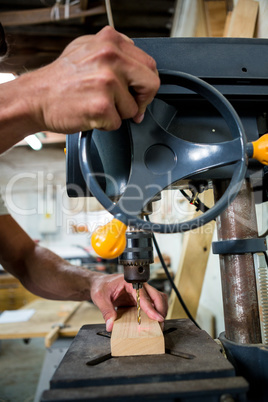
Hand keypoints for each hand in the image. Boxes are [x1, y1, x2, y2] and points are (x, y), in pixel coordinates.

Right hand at [26, 26, 159, 133]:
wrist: (36, 97)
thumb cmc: (60, 79)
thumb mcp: (86, 49)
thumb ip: (114, 52)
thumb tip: (136, 67)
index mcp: (111, 41)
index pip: (149, 64)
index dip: (145, 83)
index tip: (137, 92)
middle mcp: (111, 57)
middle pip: (151, 84)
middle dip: (143, 100)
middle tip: (131, 107)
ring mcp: (107, 82)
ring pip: (133, 108)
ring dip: (119, 114)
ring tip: (98, 105)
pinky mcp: (102, 106)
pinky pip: (118, 123)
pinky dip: (106, 124)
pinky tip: (91, 114)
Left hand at [90, 272, 167, 331]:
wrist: (99, 284)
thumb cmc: (100, 286)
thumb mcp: (100, 297)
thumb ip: (106, 311)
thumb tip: (111, 325)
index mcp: (129, 282)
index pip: (144, 295)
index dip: (151, 308)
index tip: (157, 318)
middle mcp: (138, 286)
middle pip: (156, 295)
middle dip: (161, 309)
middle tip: (160, 324)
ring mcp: (140, 292)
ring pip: (158, 299)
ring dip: (161, 310)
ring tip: (158, 324)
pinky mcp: (140, 299)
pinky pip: (152, 305)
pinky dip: (156, 312)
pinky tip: (153, 321)